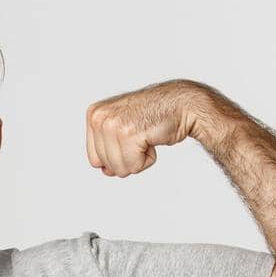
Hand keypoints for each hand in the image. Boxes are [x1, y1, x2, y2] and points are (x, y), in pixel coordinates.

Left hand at [85, 79, 213, 177]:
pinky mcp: (128, 134)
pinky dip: (148, 160)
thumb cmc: (155, 116)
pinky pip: (133, 166)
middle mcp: (99, 117)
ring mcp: (112, 125)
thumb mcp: (122, 129)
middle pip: (106, 165)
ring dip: (138, 159)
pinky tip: (152, 139)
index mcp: (94, 114)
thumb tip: (105, 171)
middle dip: (128, 158)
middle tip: (141, 136)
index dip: (116, 157)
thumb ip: (108, 150)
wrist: (182, 104)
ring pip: (119, 168)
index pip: (94, 159)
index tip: (130, 138)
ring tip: (146, 137)